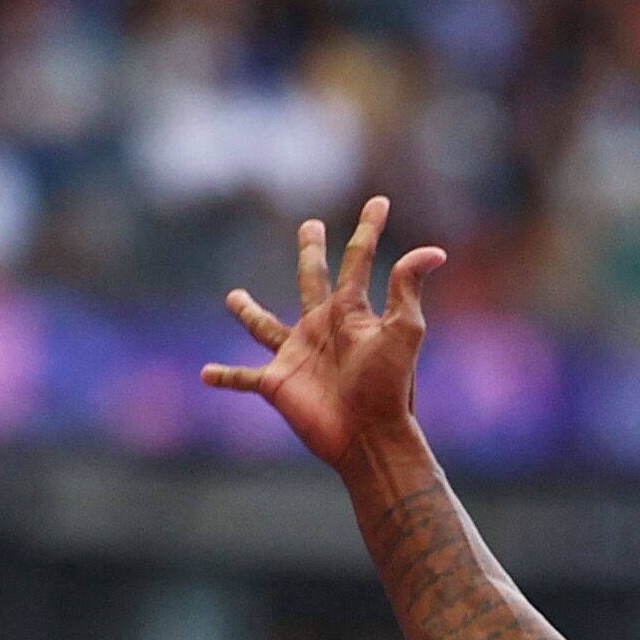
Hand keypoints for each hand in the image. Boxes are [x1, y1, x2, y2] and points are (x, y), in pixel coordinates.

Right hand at [200, 195, 445, 469]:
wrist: (370, 438)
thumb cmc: (390, 389)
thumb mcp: (404, 333)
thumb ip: (408, 290)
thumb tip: (434, 251)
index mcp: (351, 313)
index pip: (360, 260)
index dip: (369, 230)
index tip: (380, 201)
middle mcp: (322, 329)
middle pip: (312, 279)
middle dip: (311, 252)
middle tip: (309, 226)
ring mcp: (297, 356)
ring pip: (265, 326)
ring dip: (248, 312)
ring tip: (233, 297)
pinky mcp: (277, 385)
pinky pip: (243, 378)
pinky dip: (225, 377)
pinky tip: (206, 375)